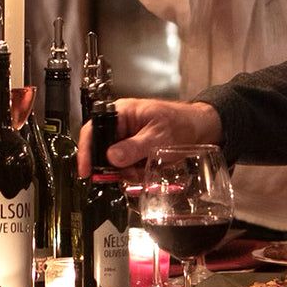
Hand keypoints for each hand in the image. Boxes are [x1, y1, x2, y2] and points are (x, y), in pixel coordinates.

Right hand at [76, 98, 222, 176]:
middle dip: (113, 166)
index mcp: (121, 113)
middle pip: (101, 150)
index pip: (93, 130)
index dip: (87, 151)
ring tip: (145, 167)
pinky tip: (147, 168)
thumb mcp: (157, 137)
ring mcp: (126, 139)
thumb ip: (134, 147)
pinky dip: (135, 172)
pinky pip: (125, 166)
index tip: (87, 170)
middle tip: (127, 172)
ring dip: (127, 171)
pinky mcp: (133, 151)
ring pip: (113, 162)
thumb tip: (112, 157)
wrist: (199, 130)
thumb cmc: (181, 123)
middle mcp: (120, 125)